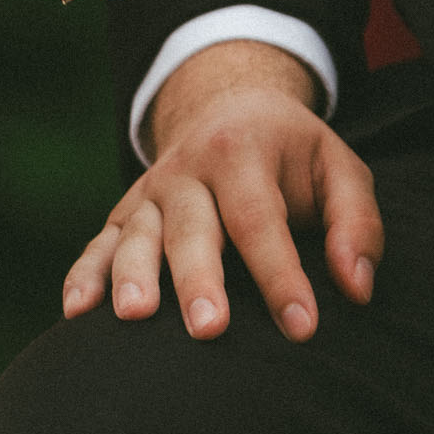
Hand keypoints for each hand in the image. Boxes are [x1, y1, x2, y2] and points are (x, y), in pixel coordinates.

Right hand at [61, 42, 382, 340]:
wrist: (226, 104)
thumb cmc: (290, 152)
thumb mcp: (338, 167)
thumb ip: (356, 223)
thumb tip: (357, 287)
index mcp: (241, 151)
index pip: (260, 219)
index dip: (280, 274)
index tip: (302, 326)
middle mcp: (187, 169)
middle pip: (191, 229)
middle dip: (198, 280)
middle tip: (211, 329)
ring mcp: (150, 192)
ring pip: (136, 235)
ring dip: (132, 276)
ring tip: (134, 317)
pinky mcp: (125, 213)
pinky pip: (98, 243)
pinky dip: (83, 275)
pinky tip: (76, 313)